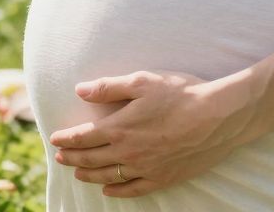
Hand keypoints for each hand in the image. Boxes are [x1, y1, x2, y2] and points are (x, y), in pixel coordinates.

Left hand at [49, 70, 256, 197]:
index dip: (66, 139)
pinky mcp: (163, 177)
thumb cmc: (180, 94)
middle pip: (91, 160)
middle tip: (61, 157)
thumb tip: (79, 89)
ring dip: (89, 175)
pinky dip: (117, 191)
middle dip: (73, 158)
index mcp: (119, 127)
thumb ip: (107, 87)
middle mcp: (128, 152)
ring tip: (78, 173)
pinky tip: (109, 190)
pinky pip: (133, 189)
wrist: (218, 117)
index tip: (55, 139)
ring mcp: (146, 168)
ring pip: (108, 177)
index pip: (83, 137)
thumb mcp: (141, 81)